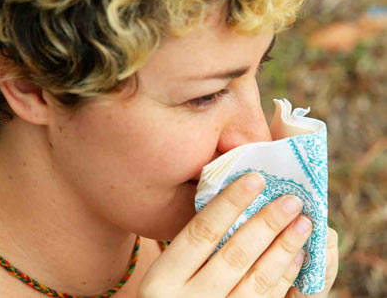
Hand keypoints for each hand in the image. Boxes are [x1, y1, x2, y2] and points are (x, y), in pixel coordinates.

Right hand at [138, 172, 334, 296]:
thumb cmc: (173, 294)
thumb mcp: (167, 274)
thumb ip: (191, 247)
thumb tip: (231, 199)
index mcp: (163, 278)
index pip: (201, 232)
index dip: (230, 204)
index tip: (255, 179)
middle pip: (234, 254)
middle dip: (266, 223)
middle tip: (291, 199)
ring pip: (257, 280)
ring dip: (284, 248)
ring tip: (303, 223)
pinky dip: (285, 277)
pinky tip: (297, 256)